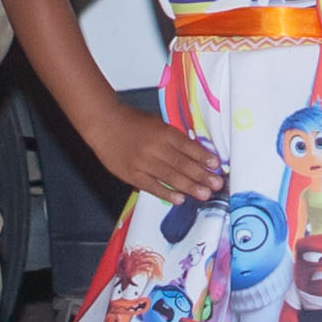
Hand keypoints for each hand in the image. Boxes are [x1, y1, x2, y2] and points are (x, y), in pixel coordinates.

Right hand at [99, 119, 228, 206]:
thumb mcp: (157, 123)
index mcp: (164, 132)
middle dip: (201, 176)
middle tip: (216, 185)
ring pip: (170, 177)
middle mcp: (155, 148)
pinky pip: (152, 186)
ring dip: (189, 187)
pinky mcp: (132, 175)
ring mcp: (143, 163)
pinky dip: (167, 194)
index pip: (188, 147)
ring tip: (204, 194)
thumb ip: (174, 138)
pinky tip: (180, 199)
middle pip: (182, 164)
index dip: (203, 157)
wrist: (104, 124)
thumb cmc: (132, 122)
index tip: (216, 165)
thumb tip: (196, 153)